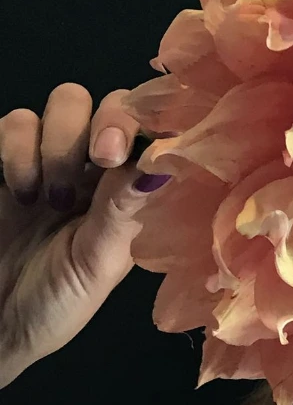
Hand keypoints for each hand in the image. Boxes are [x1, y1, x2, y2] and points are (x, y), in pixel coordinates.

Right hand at [0, 83, 170, 384]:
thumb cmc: (54, 305)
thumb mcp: (96, 265)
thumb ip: (123, 211)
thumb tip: (164, 163)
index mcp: (134, 192)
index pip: (157, 132)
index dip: (155, 124)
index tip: (145, 145)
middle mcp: (99, 168)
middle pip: (116, 102)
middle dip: (110, 121)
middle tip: (101, 158)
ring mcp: (52, 158)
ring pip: (67, 100)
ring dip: (61, 142)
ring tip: (52, 199)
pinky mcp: (6, 158)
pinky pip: (16, 121)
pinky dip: (16, 148)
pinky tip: (19, 193)